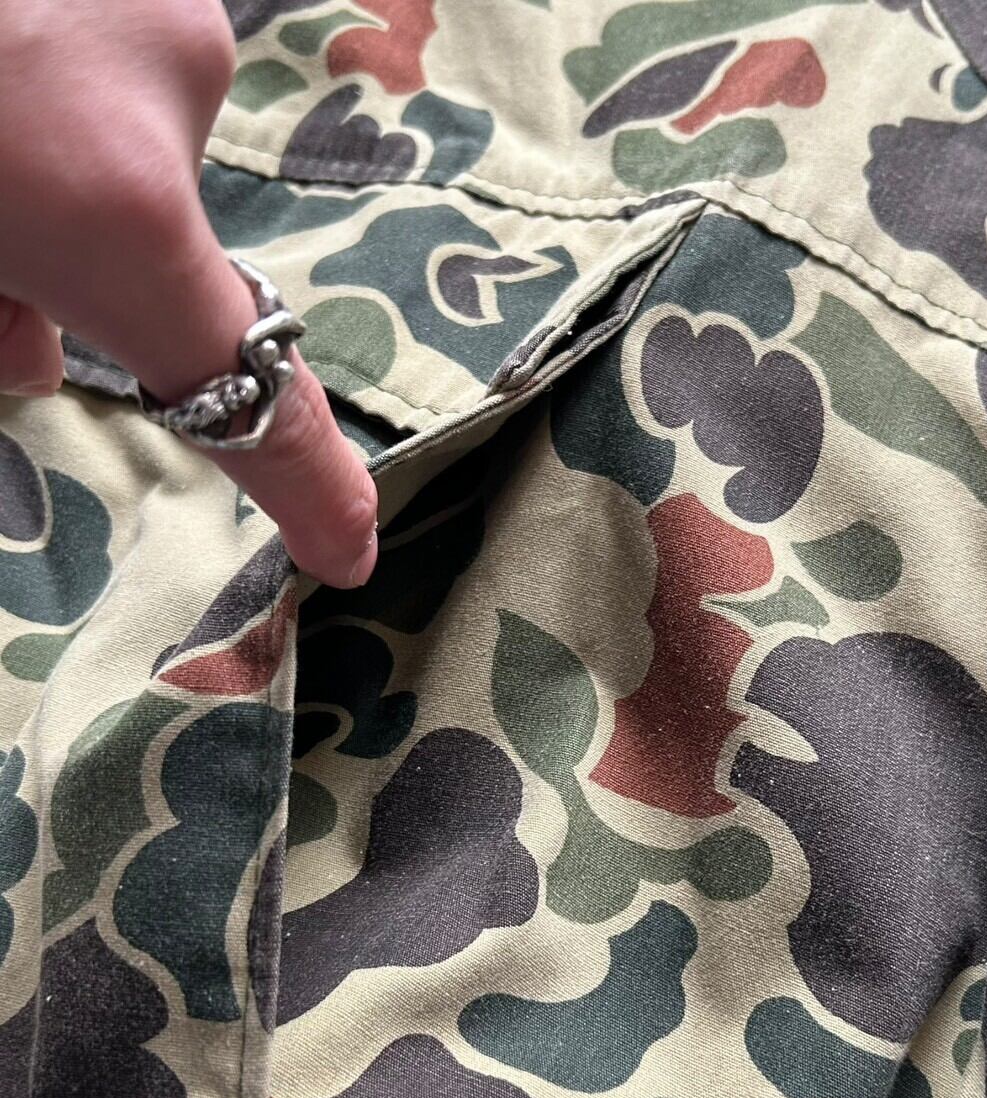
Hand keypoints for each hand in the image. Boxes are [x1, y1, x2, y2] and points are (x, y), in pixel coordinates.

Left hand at [0, 0, 377, 587]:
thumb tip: (14, 358)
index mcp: (104, 193)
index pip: (246, 386)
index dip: (308, 486)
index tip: (350, 554)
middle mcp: (160, 77)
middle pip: (146, 239)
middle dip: (62, 276)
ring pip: (106, 133)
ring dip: (32, 166)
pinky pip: (88, 43)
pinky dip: (32, 76)